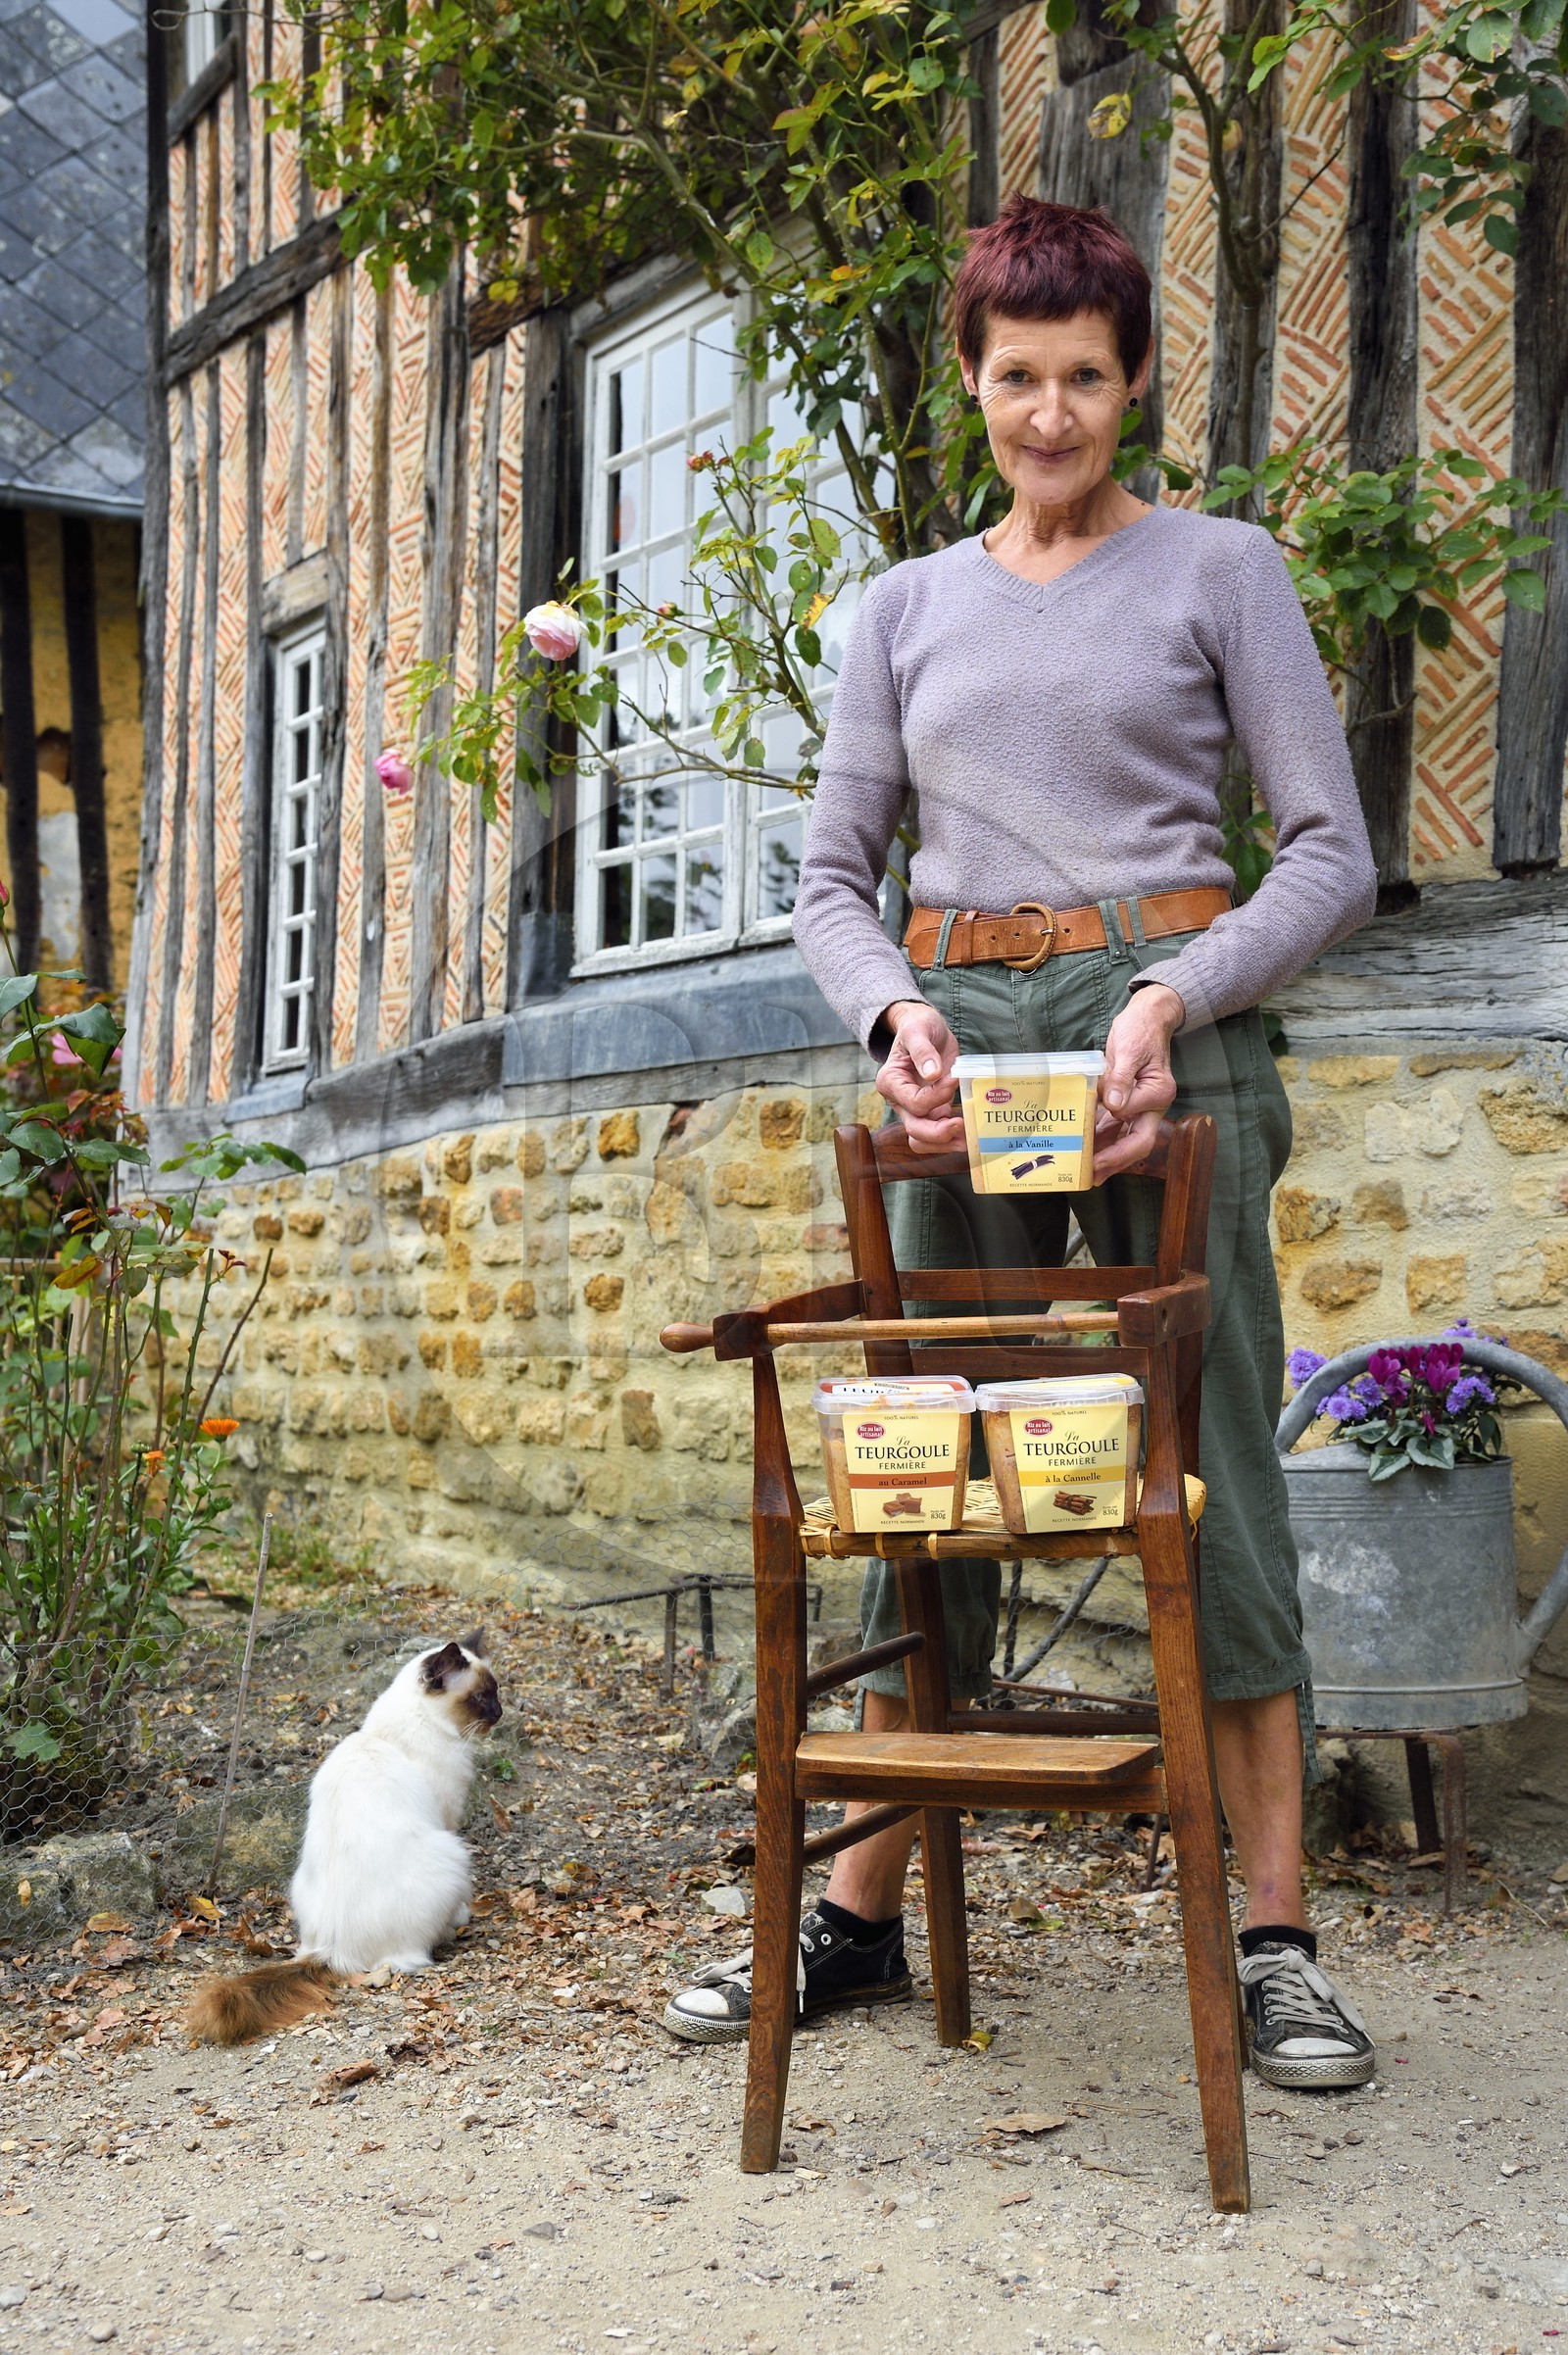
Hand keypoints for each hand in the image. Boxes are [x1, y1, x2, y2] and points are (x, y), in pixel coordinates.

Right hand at [876, 999, 965, 1153]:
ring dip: (943, 1144)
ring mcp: (915, 1108)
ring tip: (966, 1141)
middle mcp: (899, 1100)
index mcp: (891, 1082)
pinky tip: (969, 1135)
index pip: (913, 1102)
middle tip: (961, 1125)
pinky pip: (937, 1132)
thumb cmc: (918, 1026)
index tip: (955, 1079)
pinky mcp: (932, 1109)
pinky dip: (951, 1138)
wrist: (925, 1028)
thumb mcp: (918, 1030)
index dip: (936, 1096)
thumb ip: (923, 1051)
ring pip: (922, 1139)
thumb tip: (932, 1074)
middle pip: (914, 1129)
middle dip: (937, 1133)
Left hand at [1093, 983, 1183, 1180]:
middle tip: (1092, 1175)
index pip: (1135, 1117)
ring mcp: (1140, 1107)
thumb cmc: (1141, 1030)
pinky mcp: (1126, 1104)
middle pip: (1138, 1142)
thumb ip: (1122, 1078)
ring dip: (1105, 1155)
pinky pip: (1114, 1127)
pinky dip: (1099, 1138)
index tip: (1091, 1129)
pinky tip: (1083, 1148)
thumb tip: (1115, 1105)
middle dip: (1115, 1160)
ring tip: (1084, 1172)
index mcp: (1158, 1093)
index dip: (1113, 1123)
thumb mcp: (1130, 1050)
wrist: (1146, 1018)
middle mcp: (1152, 1105)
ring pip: (1124, 1139)